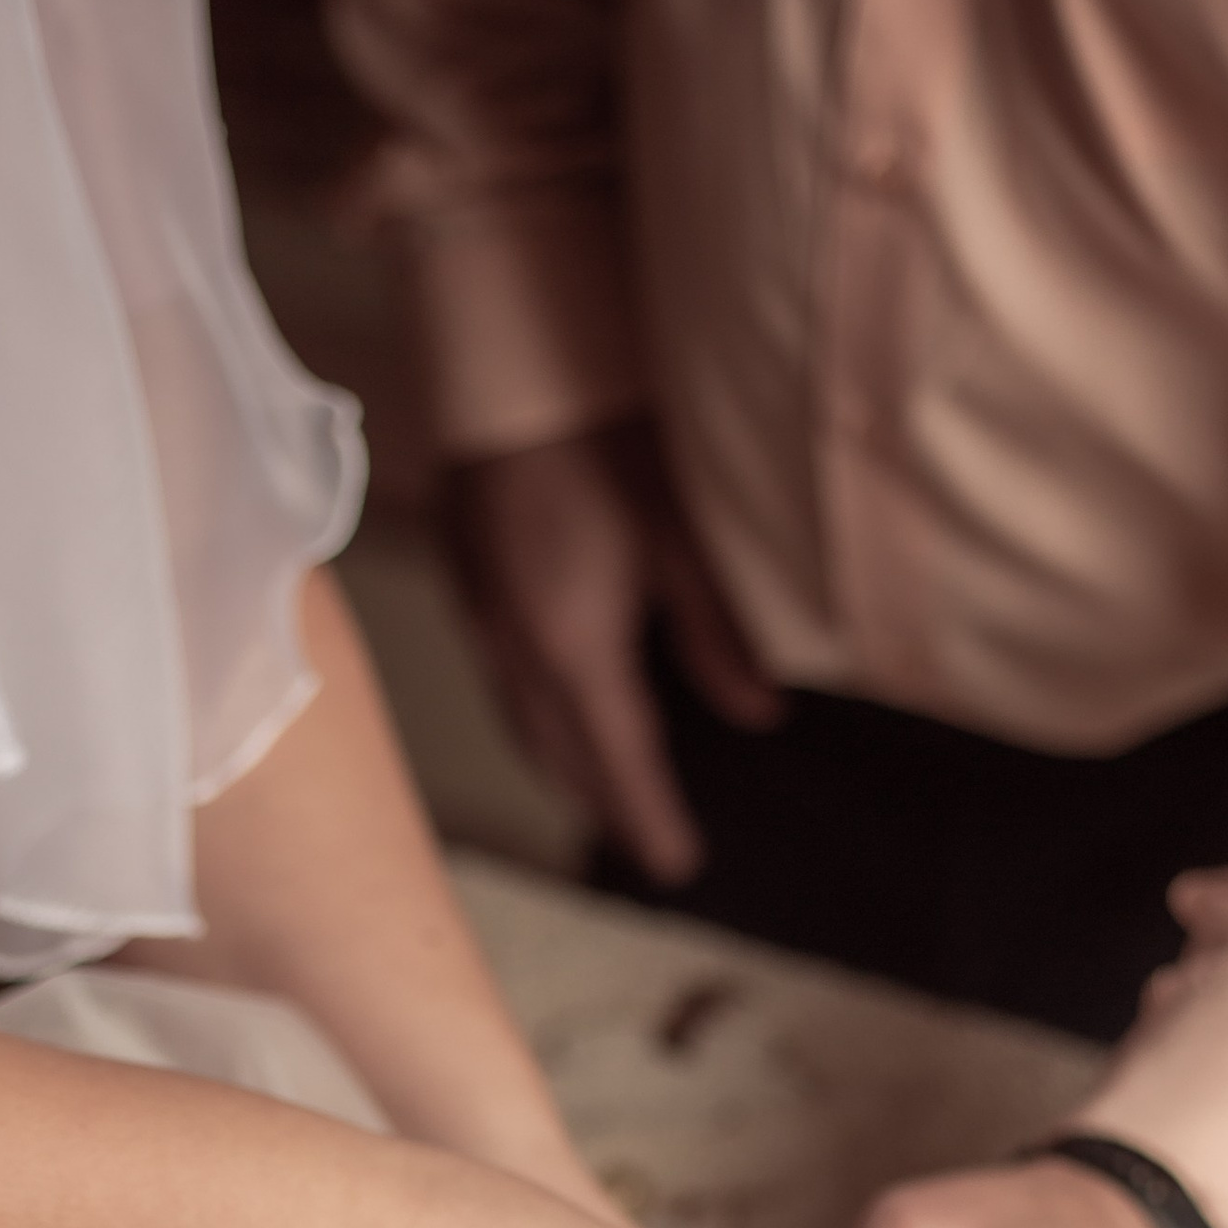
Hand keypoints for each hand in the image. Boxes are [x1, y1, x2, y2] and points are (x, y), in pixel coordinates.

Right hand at [442, 420, 781, 882]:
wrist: (512, 361)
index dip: (648, 818)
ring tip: (600, 791)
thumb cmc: (606, 434)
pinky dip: (535, 716)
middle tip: (646, 838)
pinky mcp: (468, 583)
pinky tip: (555, 707)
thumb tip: (760, 714)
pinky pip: (501, 682)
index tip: (678, 866)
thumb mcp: (681, 537)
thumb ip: (718, 634)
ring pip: (522, 724)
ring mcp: (483, 619)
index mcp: (574, 648)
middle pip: (562, 757)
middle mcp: (517, 649)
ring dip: (563, 766)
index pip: (618, 762)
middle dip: (604, 803)